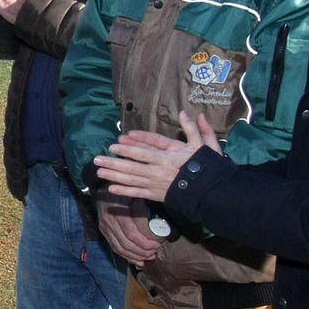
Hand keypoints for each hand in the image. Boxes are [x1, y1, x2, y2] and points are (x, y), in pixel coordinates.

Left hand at [95, 112, 220, 200]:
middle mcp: (158, 173)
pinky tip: (111, 189)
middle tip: (96, 160)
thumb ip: (194, 129)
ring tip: (99, 172)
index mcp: (167, 159)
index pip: (143, 153)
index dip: (127, 150)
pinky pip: (138, 193)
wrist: (212, 192)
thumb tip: (185, 112)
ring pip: (131, 181)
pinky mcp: (156, 196)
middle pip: (131, 168)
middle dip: (113, 163)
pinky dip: (124, 192)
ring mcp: (155, 185)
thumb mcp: (203, 145)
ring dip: (114, 176)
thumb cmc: (206, 167)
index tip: (113, 146)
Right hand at [95, 190, 162, 264]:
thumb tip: (159, 218)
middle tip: (155, 253)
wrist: (100, 188)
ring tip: (148, 258)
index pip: (131, 235)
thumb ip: (141, 205)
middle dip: (142, 252)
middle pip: (126, 244)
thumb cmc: (121, 191)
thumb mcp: (131, 194)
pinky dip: (125, 256)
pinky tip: (136, 261)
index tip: (157, 246)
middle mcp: (108, 223)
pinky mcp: (103, 231)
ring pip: (119, 248)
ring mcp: (104, 228)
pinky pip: (114, 247)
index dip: (145, 244)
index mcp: (117, 214)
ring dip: (134, 256)